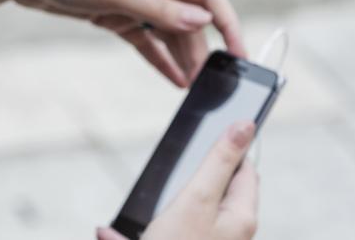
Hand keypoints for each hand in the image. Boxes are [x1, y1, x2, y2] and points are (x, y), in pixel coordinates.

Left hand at [3, 0, 246, 86]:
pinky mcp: (116, 14)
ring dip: (182, 58)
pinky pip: (147, 40)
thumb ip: (158, 8)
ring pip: (169, 33)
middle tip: (211, 86)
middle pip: (190, 19)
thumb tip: (202, 19)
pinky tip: (174, 80)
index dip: (227, 23)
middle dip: (202, 51)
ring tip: (195, 90)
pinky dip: (160, 59)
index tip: (241, 55)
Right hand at [97, 122, 259, 239]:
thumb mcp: (197, 199)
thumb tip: (247, 125)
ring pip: (177, 217)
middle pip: (212, 192)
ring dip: (153, 211)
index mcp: (241, 218)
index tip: (200, 139)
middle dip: (184, 181)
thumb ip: (220, 161)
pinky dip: (132, 235)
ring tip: (130, 214)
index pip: (245, 170)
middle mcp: (227, 235)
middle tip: (164, 179)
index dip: (225, 150)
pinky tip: (108, 232)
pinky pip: (158, 236)